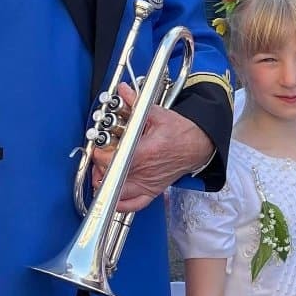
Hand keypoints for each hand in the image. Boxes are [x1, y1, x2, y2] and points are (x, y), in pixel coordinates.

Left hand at [91, 83, 212, 210]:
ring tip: (99, 175)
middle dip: (99, 167)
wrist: (198, 145)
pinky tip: (112, 196)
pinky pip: (134, 205)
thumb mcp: (157, 114)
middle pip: (111, 177)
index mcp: (145, 153)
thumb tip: (124, 90)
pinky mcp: (152, 191)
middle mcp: (145, 172)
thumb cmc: (180, 131)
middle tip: (97, 158)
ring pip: (119, 194)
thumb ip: (136, 103)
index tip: (97, 147)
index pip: (113, 160)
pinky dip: (121, 204)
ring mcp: (148, 184)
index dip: (99, 155)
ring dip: (105, 185)